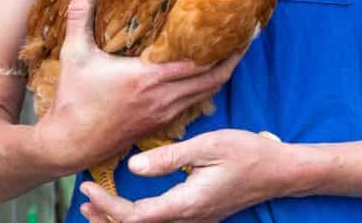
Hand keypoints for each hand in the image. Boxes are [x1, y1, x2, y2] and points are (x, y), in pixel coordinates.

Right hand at [35, 0, 242, 171]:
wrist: (66, 146)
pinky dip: (205, 89)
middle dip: (233, 57)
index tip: (240, 28)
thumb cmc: (71, 100)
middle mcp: (163, 97)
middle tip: (248, 37)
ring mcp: (163, 113)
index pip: (200, 61)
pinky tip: (206, 75)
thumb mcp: (74, 54)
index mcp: (149, 78)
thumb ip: (80, 16)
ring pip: (206, 93)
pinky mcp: (159, 124)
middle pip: (214, 78)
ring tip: (233, 52)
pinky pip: (193, 104)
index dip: (224, 46)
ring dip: (222, 73)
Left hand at [77, 130, 306, 221]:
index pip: (134, 216)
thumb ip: (171, 158)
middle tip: (83, 198)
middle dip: (105, 217)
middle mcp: (187, 218)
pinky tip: (130, 206)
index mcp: (186, 203)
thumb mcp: (209, 145)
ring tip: (95, 207)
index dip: (107, 206)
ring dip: (118, 219)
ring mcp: (193, 220)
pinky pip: (160, 222)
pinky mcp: (198, 215)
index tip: (88, 187)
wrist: (278, 171)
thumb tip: (132, 166)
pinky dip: (138, 216)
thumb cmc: (247, 153)